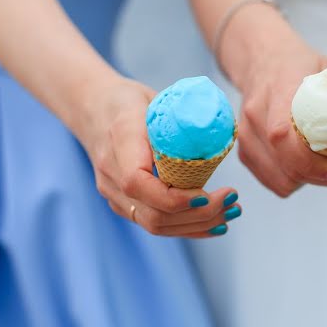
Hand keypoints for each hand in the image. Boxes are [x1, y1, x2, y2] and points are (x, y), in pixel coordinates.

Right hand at [76, 76, 241, 237]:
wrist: (93, 110)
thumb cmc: (129, 101)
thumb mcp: (155, 99)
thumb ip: (181, 117)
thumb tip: (221, 129)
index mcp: (119, 141)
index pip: (138, 183)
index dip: (174, 197)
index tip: (208, 195)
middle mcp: (111, 174)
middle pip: (153, 213)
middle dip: (199, 214)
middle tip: (233, 201)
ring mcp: (114, 194)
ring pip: (155, 225)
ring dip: (198, 224)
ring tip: (231, 212)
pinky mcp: (124, 204)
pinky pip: (155, 224)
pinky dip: (187, 227)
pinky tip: (215, 225)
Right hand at [235, 37, 326, 196]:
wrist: (260, 57)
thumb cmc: (298, 64)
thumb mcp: (326, 70)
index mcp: (279, 90)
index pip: (285, 136)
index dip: (316, 161)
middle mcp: (257, 114)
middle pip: (288, 166)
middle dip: (325, 174)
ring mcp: (246, 135)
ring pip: (283, 181)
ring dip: (313, 179)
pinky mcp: (244, 151)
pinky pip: (274, 181)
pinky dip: (298, 180)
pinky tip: (312, 164)